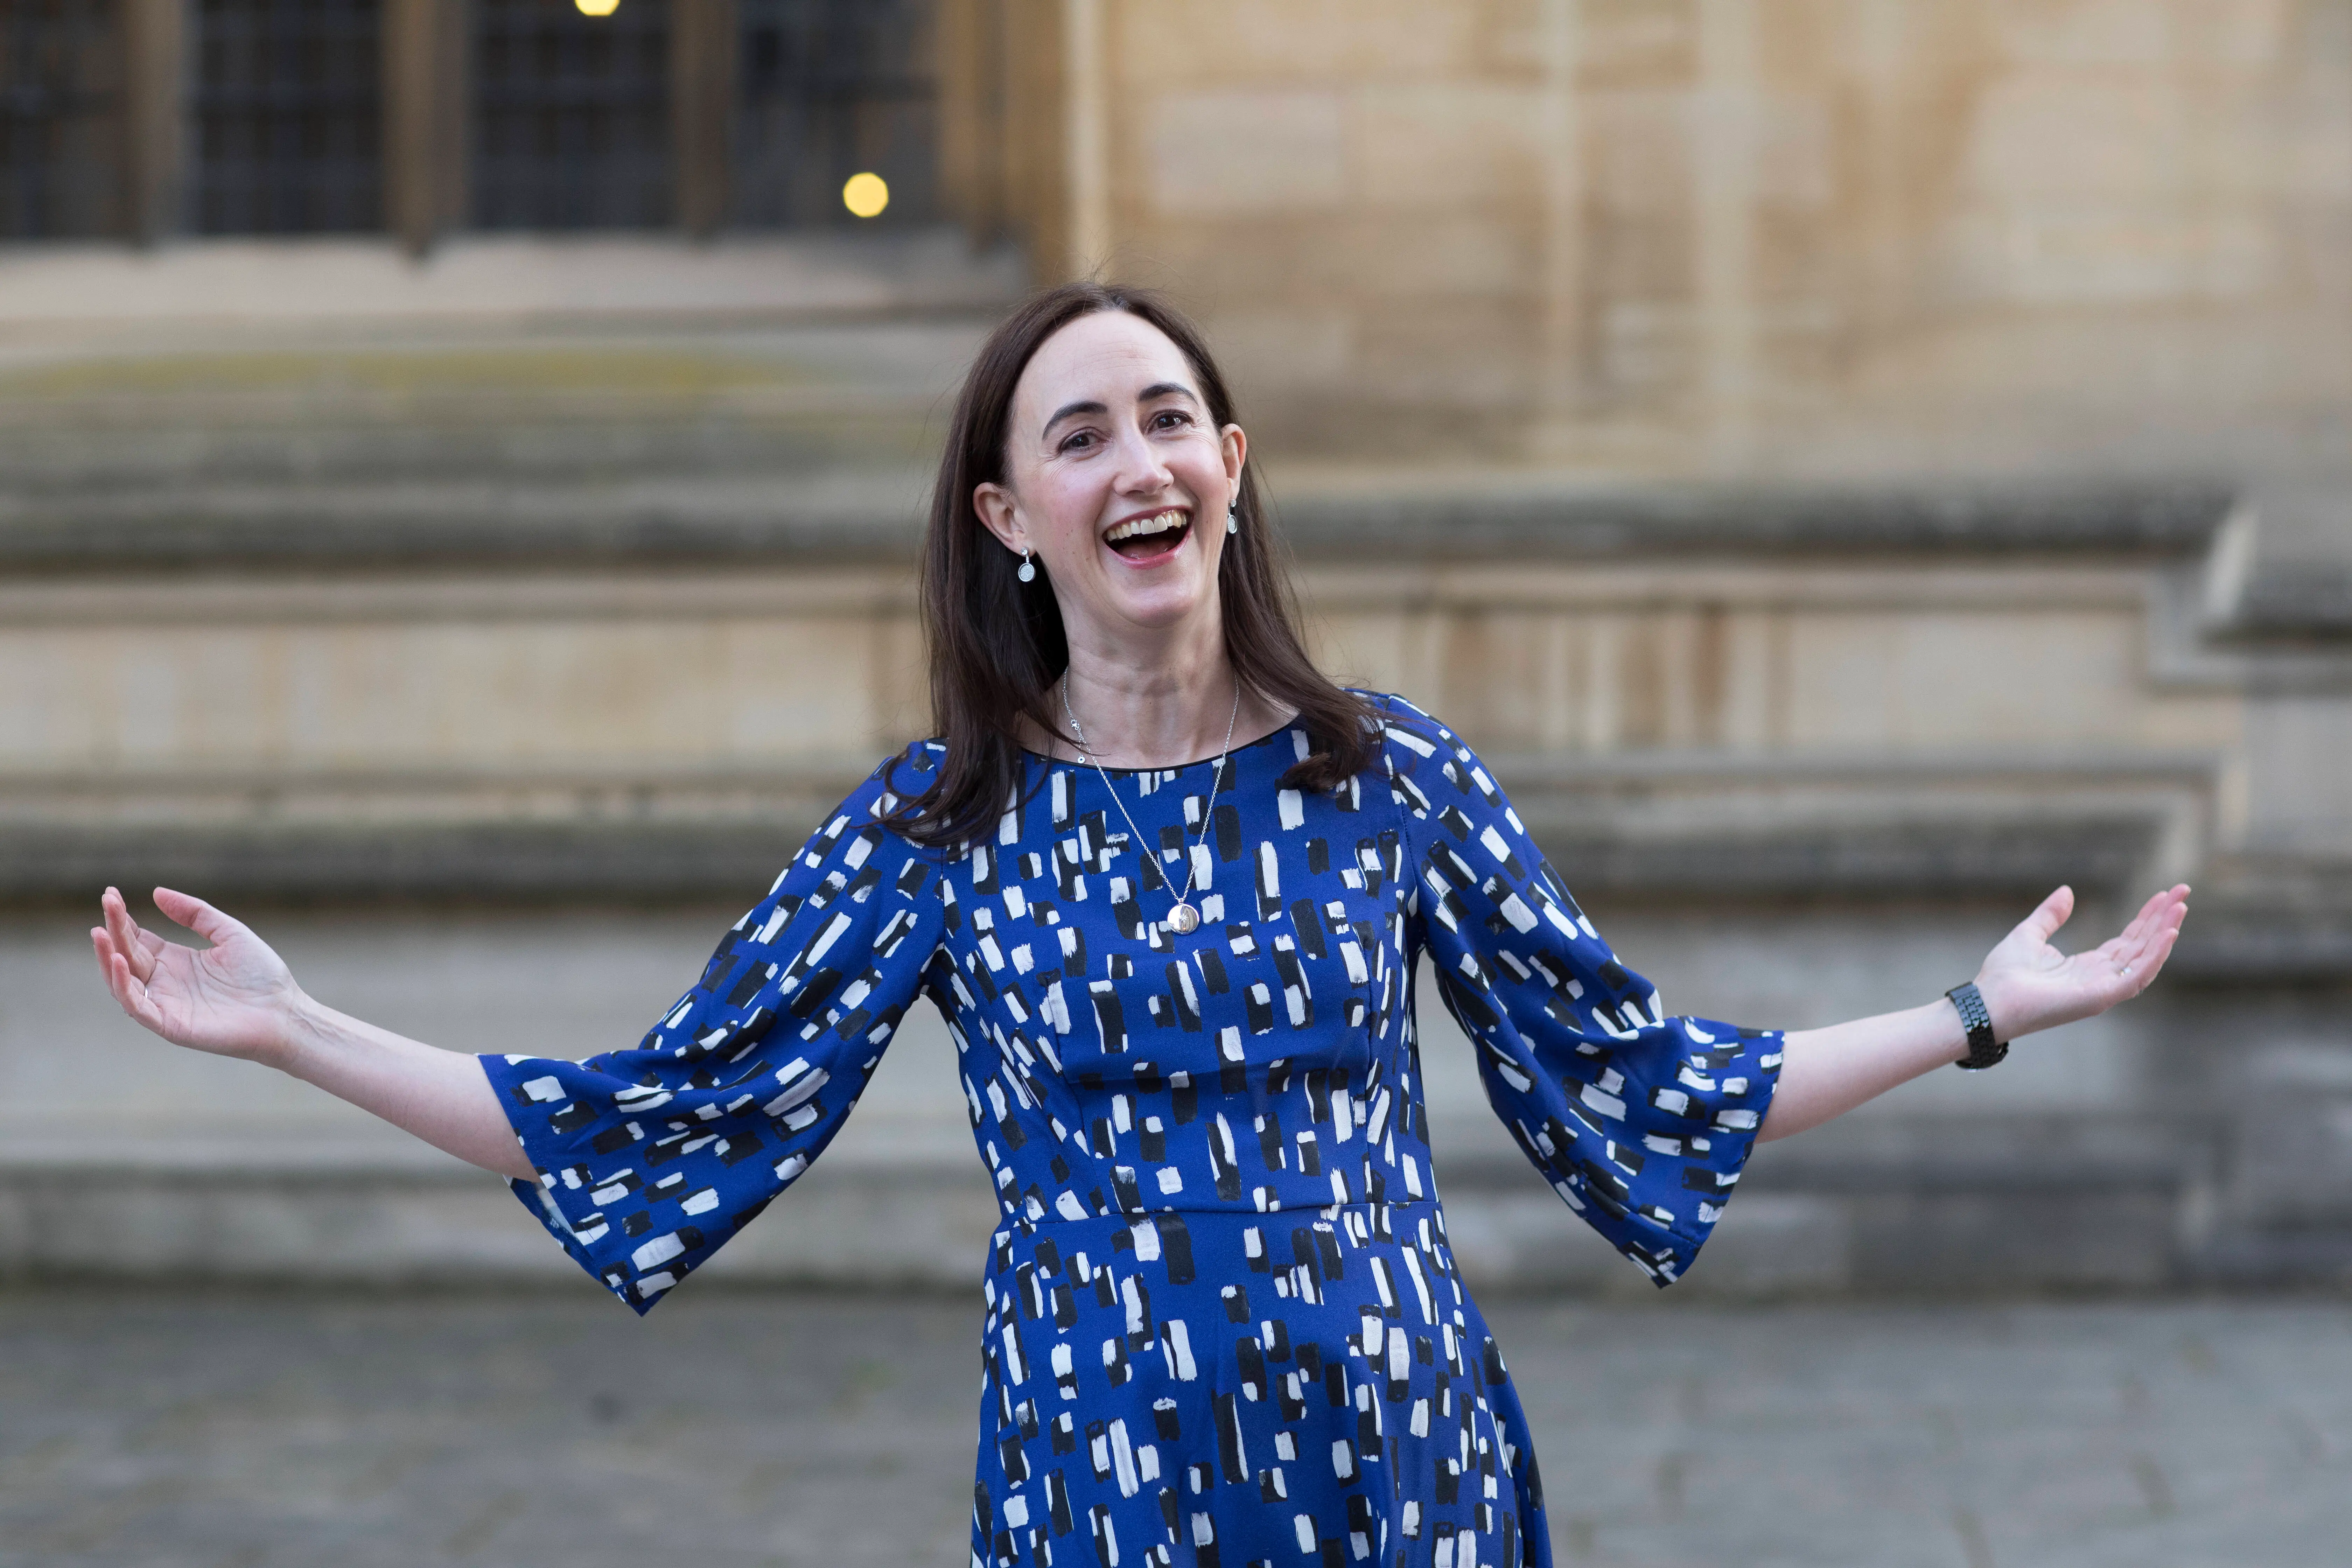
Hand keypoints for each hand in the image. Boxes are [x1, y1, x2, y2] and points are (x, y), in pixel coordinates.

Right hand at [91, 886, 304, 1064]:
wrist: (284, 1012)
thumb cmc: (262, 975)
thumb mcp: (229, 933)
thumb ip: (196, 914)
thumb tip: (157, 892)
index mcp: (176, 961)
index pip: (138, 939)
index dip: (123, 919)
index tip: (111, 895)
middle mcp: (165, 982)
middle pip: (127, 954)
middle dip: (114, 929)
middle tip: (106, 901)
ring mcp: (164, 1004)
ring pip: (121, 981)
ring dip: (106, 957)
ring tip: (100, 931)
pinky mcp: (169, 1024)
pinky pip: (136, 1006)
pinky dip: (122, 985)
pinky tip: (118, 961)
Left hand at [1973, 883, 2189, 1041]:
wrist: (1988, 1001)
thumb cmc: (2003, 975)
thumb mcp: (2029, 934)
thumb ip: (2050, 915)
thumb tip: (2067, 891)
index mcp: (2088, 966)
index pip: (2128, 939)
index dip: (2146, 918)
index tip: (2162, 895)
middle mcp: (2101, 978)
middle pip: (2142, 945)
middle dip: (2164, 919)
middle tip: (2182, 892)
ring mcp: (2104, 989)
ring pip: (2145, 959)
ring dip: (2165, 933)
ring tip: (2180, 907)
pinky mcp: (2101, 997)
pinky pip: (2136, 976)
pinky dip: (2155, 956)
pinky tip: (2169, 933)